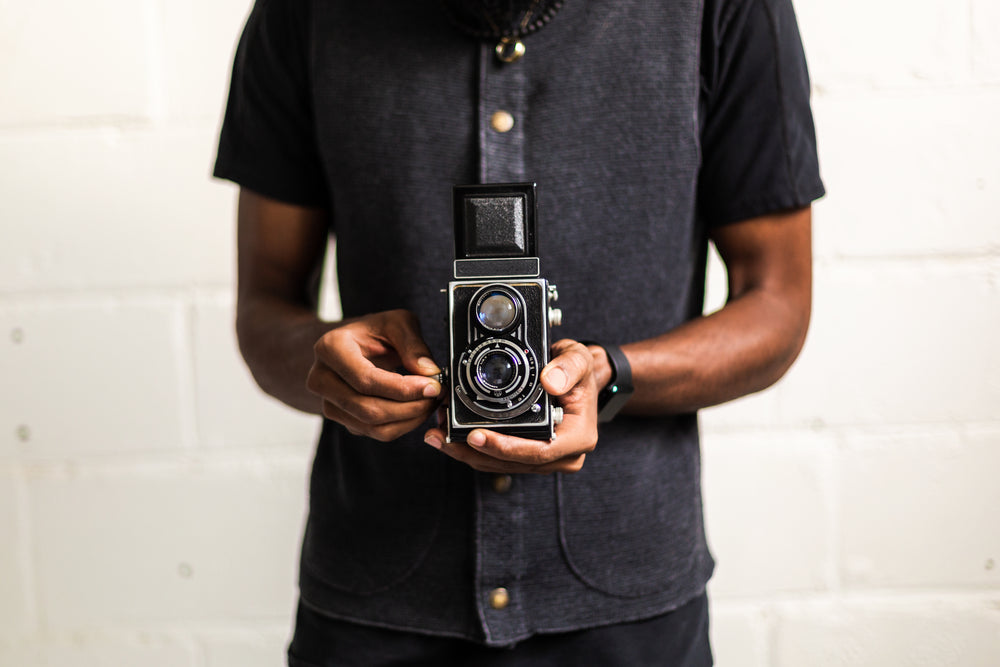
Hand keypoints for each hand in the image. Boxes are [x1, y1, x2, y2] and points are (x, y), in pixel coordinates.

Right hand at [306, 309, 441, 440]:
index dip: (403, 389)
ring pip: (372, 427)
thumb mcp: (396, 322)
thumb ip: (413, 345)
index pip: (366, 380)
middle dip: (409, 408)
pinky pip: (374, 432)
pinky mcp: (342, 418)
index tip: (432, 387)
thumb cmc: (373, 331)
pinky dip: (402, 425)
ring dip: (408, 420)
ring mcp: (328, 402)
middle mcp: (321, 379)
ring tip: (429, 403)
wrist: (353, 344)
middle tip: (436, 397)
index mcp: (331, 349)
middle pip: (368, 410)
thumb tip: (429, 372)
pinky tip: (415, 408)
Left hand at [423, 339, 598, 473]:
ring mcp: (544, 459)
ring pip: (499, 465)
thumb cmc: (579, 371)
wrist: (577, 379)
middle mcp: (563, 456)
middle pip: (512, 463)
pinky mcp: (527, 457)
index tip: (475, 435)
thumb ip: (569, 367)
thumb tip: (550, 381)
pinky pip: (498, 459)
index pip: (538, 451)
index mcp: (578, 438)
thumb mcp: (579, 359)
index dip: (504, 447)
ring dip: (467, 453)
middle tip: (442, 435)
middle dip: (474, 451)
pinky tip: (450, 436)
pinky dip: (474, 449)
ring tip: (438, 434)